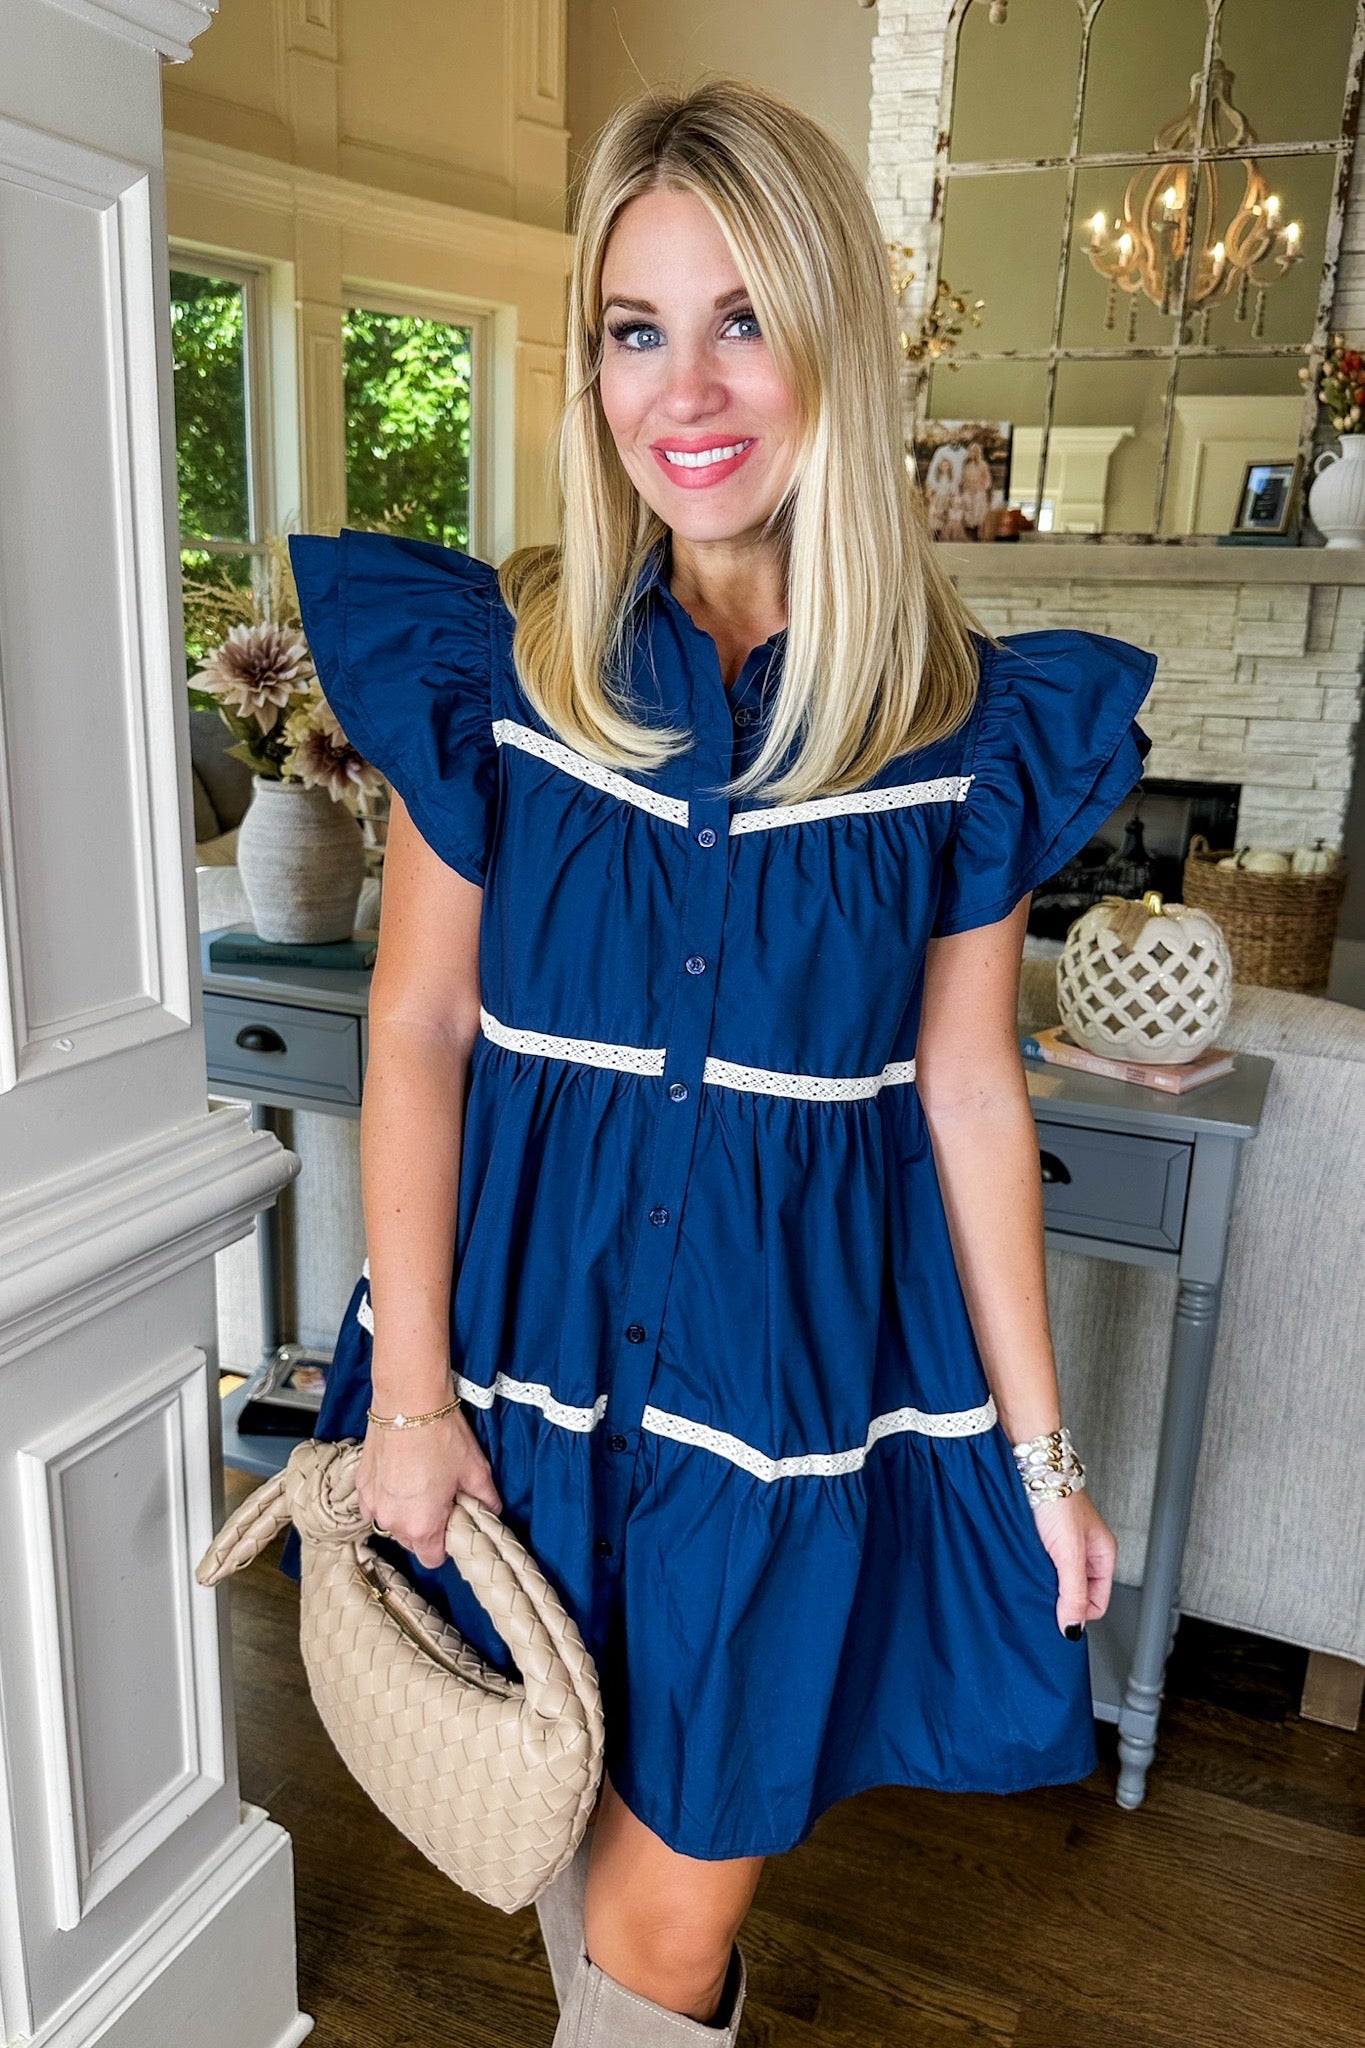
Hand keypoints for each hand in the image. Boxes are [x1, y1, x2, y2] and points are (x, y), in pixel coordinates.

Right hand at [355, 1408, 502, 1569]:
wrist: (409, 1401)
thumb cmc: (441, 1435)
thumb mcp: (475, 1470)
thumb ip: (486, 1499)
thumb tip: (492, 1510)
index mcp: (422, 1526)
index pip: (433, 1559)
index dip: (446, 1544)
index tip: (454, 1523)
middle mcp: (393, 1521)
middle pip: (411, 1542)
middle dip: (427, 1527)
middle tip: (441, 1498)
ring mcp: (373, 1504)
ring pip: (392, 1523)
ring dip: (404, 1512)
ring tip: (421, 1483)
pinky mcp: (361, 1485)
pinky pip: (375, 1505)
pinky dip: (387, 1498)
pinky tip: (401, 1477)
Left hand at [1031, 1489, 1116, 1637]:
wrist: (1031, 1465)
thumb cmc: (1057, 1497)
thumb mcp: (1069, 1552)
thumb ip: (1073, 1592)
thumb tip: (1073, 1628)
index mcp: (1103, 1554)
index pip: (1098, 1603)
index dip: (1079, 1613)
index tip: (1058, 1616)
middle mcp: (1085, 1551)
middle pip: (1077, 1593)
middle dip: (1060, 1600)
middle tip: (1041, 1596)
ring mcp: (1064, 1544)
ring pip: (1058, 1581)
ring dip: (1045, 1585)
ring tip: (1031, 1577)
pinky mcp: (1044, 1538)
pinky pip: (1042, 1566)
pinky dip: (1033, 1571)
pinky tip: (1023, 1566)